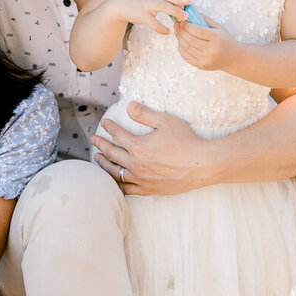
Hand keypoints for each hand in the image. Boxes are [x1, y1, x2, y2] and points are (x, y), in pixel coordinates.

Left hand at [91, 103, 209, 195]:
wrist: (201, 165)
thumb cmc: (185, 141)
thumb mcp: (165, 121)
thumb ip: (144, 114)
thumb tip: (129, 106)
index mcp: (138, 147)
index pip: (118, 134)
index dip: (109, 127)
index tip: (104, 122)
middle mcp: (136, 164)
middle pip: (112, 154)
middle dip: (101, 145)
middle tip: (94, 140)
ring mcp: (141, 179)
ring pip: (116, 173)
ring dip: (105, 164)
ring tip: (99, 159)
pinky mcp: (149, 189)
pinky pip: (128, 188)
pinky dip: (118, 183)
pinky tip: (116, 180)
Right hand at [110, 0, 188, 34]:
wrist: (119, 3)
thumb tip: (183, 8)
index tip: (190, 7)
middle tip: (190, 3)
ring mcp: (146, 4)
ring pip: (163, 6)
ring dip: (175, 12)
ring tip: (183, 19)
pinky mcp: (141, 14)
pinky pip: (153, 22)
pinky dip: (162, 28)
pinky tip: (168, 32)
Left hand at [174, 14, 238, 70]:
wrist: (233, 58)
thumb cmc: (224, 39)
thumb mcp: (219, 27)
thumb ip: (204, 19)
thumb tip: (189, 15)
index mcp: (217, 38)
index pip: (198, 31)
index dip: (187, 26)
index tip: (182, 21)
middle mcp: (212, 50)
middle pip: (191, 40)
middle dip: (181, 31)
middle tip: (176, 25)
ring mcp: (207, 60)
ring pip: (187, 48)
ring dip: (179, 39)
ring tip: (177, 32)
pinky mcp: (202, 66)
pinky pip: (187, 57)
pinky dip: (181, 49)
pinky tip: (180, 42)